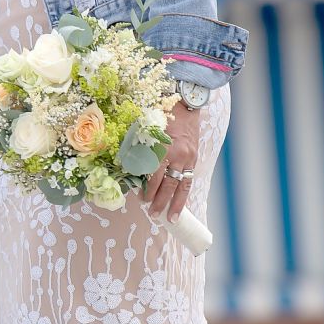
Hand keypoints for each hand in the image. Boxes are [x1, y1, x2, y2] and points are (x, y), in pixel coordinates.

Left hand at [144, 102, 199, 222]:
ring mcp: (188, 157)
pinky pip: (189, 179)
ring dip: (176, 203)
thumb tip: (129, 172)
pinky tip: (180, 204)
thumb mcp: (144, 132)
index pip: (154, 175)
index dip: (148, 190)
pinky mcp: (194, 158)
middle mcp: (177, 155)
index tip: (142, 200)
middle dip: (161, 201)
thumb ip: (138, 151)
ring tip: (171, 217)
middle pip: (169, 184)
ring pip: (182, 186)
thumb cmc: (159, 117)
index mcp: (162, 148)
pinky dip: (184, 193)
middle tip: (153, 214)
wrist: (183, 106)